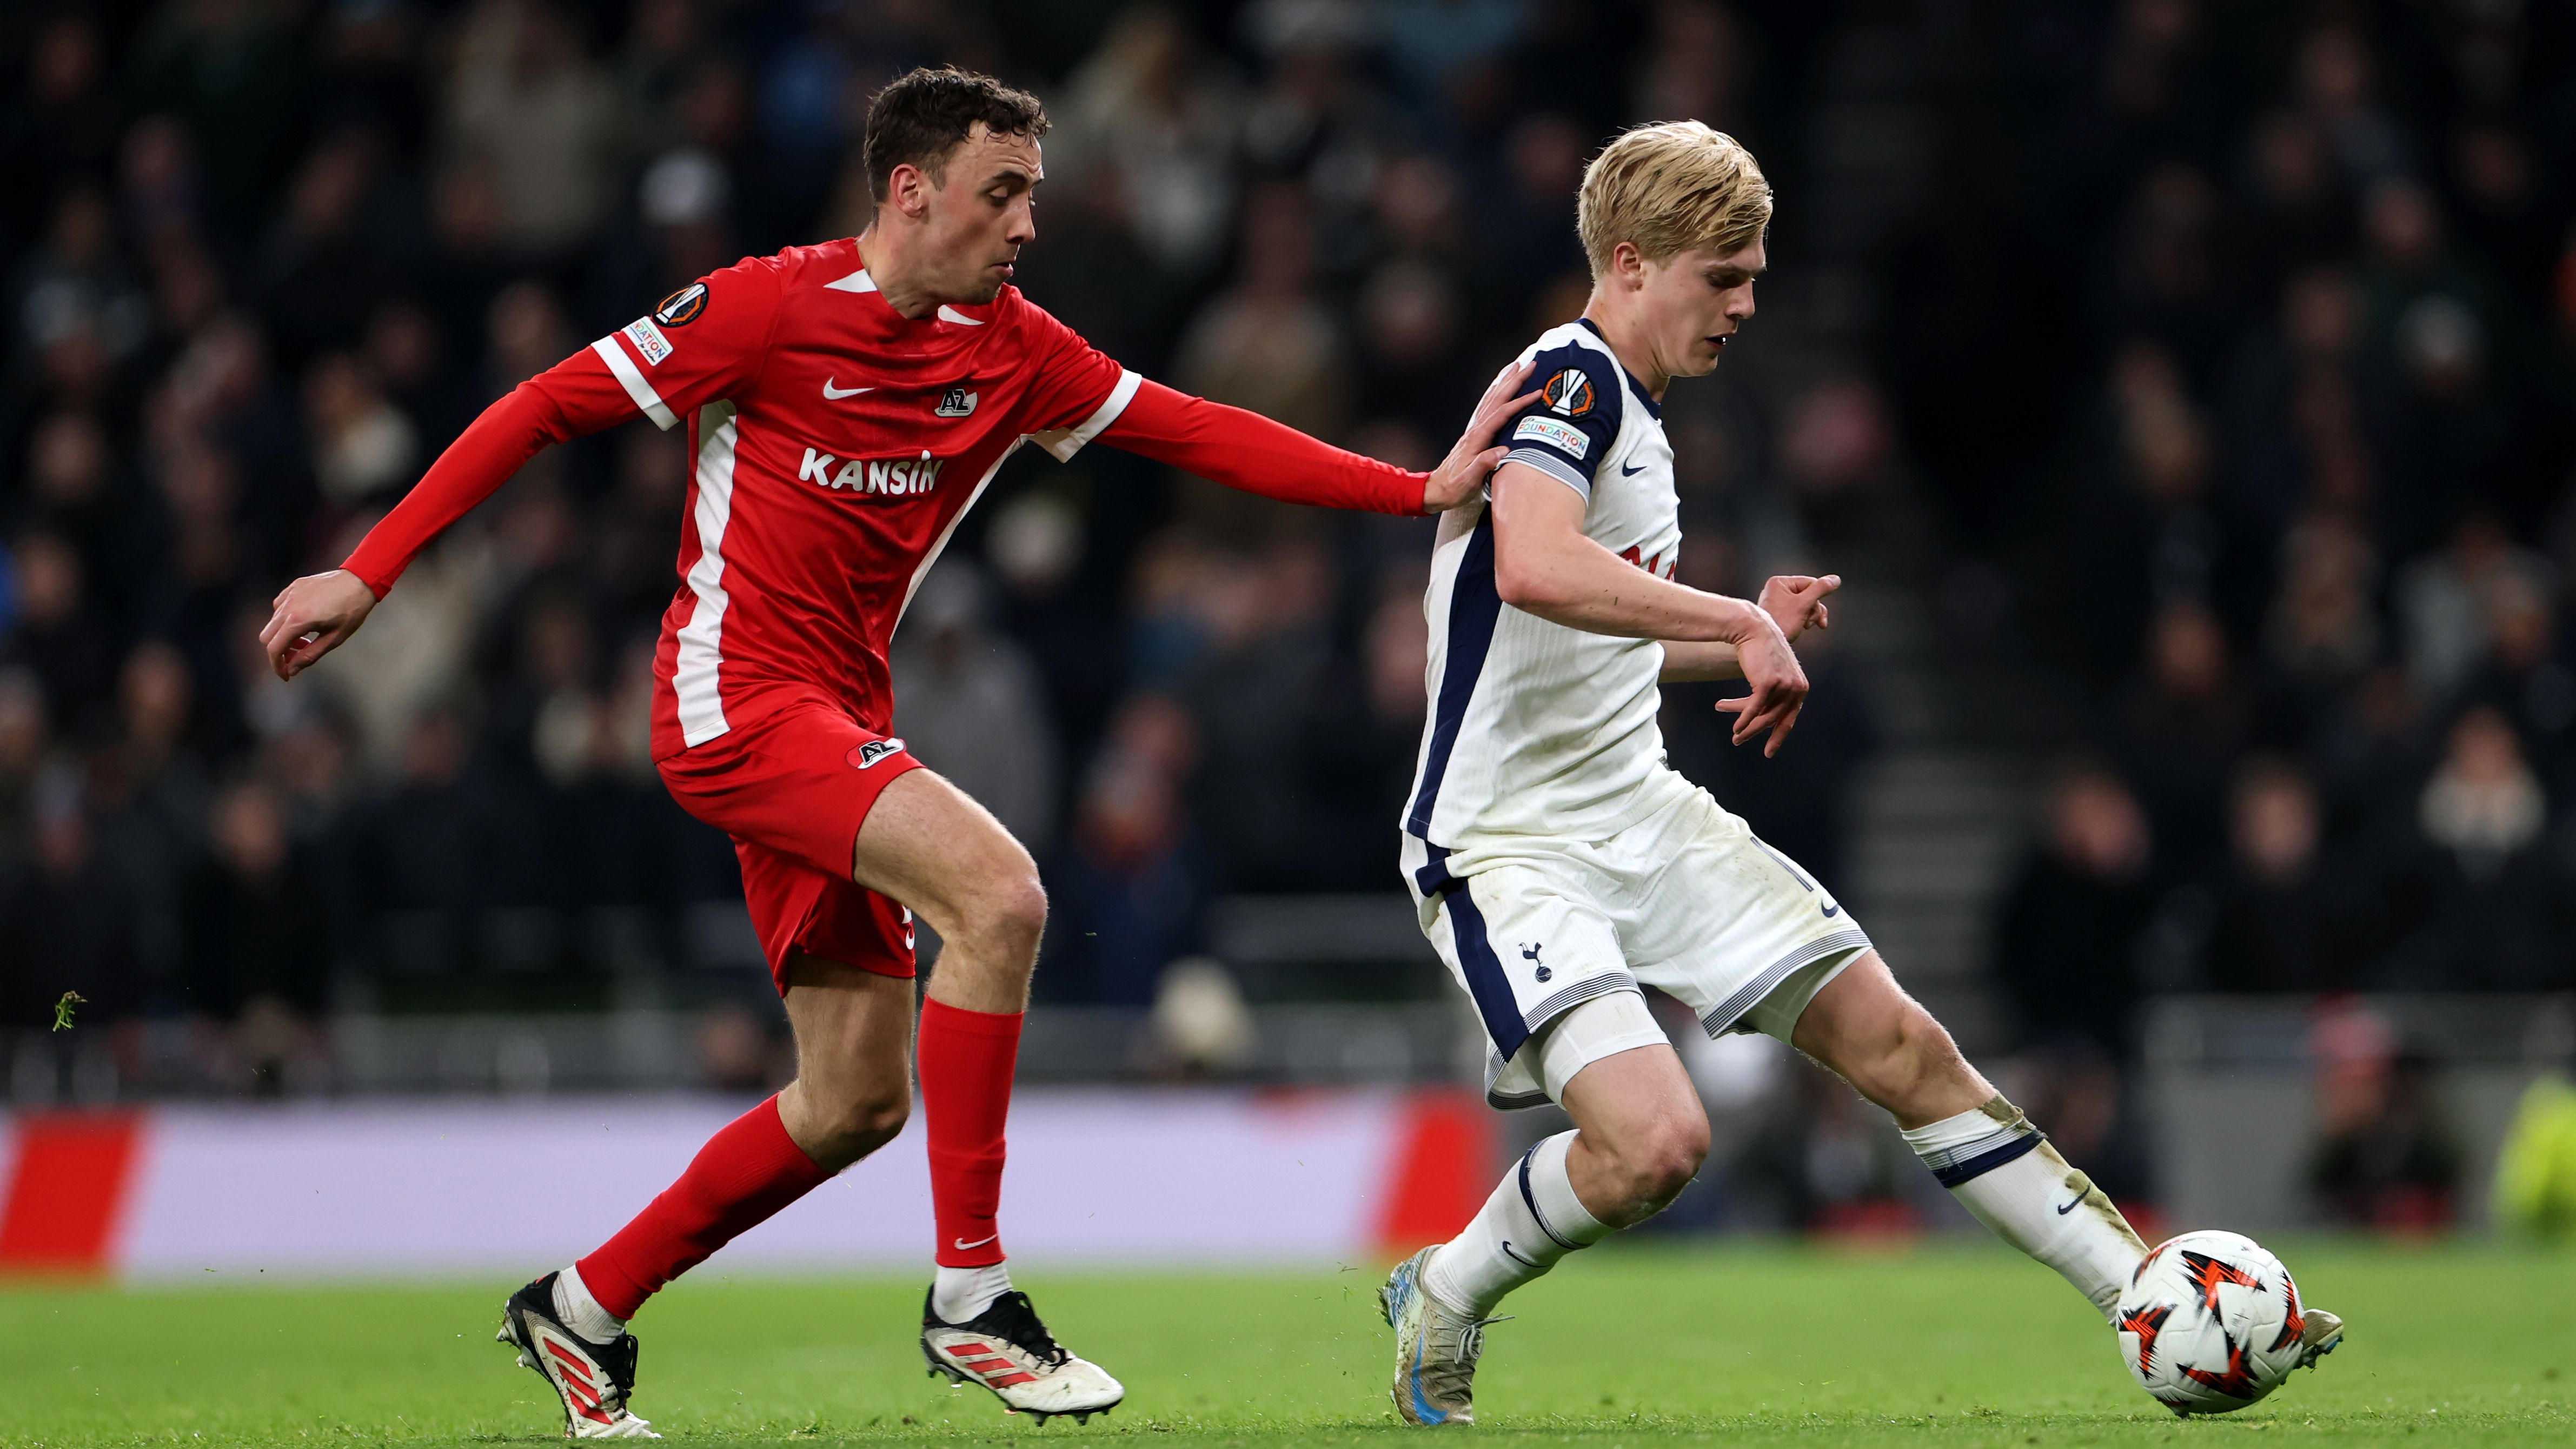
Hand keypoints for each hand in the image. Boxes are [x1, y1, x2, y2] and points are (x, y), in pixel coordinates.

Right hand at [259, 569, 378, 680]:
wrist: (361, 581)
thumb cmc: (352, 611)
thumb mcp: (334, 638)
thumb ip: (309, 655)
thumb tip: (291, 670)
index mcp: (298, 620)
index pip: (274, 649)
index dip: (276, 666)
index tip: (286, 675)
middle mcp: (288, 606)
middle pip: (267, 637)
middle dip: (279, 652)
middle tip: (297, 657)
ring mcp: (289, 594)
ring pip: (272, 622)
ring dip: (283, 636)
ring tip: (306, 639)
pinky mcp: (293, 587)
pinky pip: (279, 607)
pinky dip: (285, 620)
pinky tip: (305, 621)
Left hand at [1422, 359, 1539, 512]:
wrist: (1436, 490)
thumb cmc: (1454, 488)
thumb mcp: (1468, 481)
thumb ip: (1484, 464)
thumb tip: (1503, 450)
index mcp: (1477, 438)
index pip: (1502, 414)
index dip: (1520, 402)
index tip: (1538, 392)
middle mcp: (1475, 430)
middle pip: (1497, 399)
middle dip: (1514, 381)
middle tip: (1530, 364)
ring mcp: (1474, 430)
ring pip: (1491, 399)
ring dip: (1505, 382)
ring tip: (1517, 367)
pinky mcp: (1474, 434)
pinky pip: (1486, 407)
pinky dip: (1495, 394)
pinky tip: (1499, 388)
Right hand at [1714, 607, 1809, 756]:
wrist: (1752, 628)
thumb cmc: (1759, 650)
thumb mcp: (1772, 673)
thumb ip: (1774, 693)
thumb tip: (1762, 717)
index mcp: (1801, 687)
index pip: (1789, 718)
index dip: (1778, 735)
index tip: (1769, 750)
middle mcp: (1796, 688)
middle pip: (1776, 720)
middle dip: (1758, 734)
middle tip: (1740, 743)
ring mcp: (1784, 686)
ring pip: (1764, 716)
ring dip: (1747, 728)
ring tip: (1734, 736)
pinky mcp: (1769, 683)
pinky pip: (1754, 708)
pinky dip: (1743, 719)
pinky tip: (1735, 726)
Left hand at [1757, 573, 1839, 641]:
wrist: (1762, 642)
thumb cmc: (1781, 622)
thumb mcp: (1804, 604)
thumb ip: (1820, 589)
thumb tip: (1836, 579)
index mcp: (1780, 582)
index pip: (1811, 583)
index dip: (1817, 598)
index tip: (1816, 613)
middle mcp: (1777, 589)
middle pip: (1808, 594)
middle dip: (1814, 609)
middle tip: (1816, 623)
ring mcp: (1777, 601)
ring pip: (1805, 604)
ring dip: (1810, 616)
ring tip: (1806, 626)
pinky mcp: (1779, 612)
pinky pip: (1797, 612)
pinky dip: (1803, 619)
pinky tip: (1802, 628)